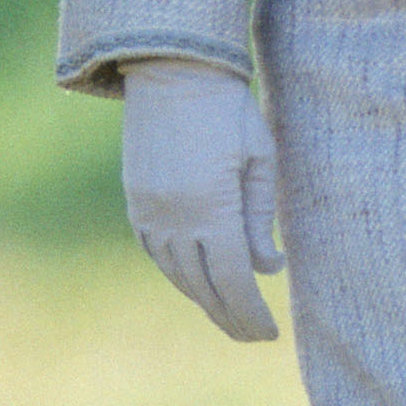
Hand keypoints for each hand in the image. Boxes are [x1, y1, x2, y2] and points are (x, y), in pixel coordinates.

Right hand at [121, 58, 283, 342]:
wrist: (172, 69)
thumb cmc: (228, 108)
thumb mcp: (259, 158)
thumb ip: (261, 217)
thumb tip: (267, 269)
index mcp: (210, 206)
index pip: (232, 279)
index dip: (251, 313)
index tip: (270, 334)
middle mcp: (173, 216)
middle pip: (203, 286)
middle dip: (230, 317)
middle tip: (253, 337)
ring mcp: (148, 210)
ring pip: (176, 274)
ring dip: (203, 300)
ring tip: (228, 315)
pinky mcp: (135, 200)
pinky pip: (155, 253)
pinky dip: (178, 274)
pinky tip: (196, 281)